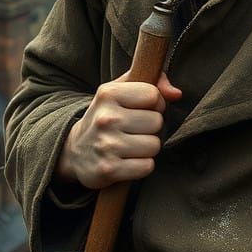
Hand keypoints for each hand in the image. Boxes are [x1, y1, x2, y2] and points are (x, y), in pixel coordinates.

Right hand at [55, 70, 181, 188]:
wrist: (75, 151)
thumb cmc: (107, 117)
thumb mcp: (121, 91)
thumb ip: (152, 82)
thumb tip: (176, 94)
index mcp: (108, 94)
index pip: (153, 95)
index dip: (155, 103)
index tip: (143, 109)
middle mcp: (106, 118)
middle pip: (156, 122)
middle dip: (151, 128)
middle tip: (135, 130)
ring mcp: (106, 145)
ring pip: (154, 145)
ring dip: (148, 148)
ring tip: (132, 145)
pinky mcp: (109, 169)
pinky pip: (147, 166)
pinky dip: (142, 165)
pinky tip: (128, 160)